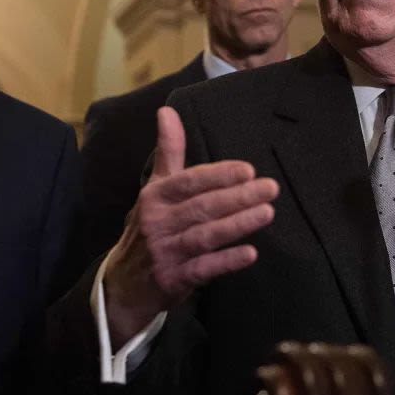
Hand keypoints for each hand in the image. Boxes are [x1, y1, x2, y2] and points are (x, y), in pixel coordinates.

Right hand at [102, 106, 277, 345]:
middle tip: (271, 188)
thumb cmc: (149, 226)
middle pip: (202, 207)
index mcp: (155, 196)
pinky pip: (203, 270)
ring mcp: (165, 252)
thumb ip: (168, 151)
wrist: (123, 283)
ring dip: (238, 224)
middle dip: (238, 197)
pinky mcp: (173, 280)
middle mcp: (158, 222)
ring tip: (267, 212)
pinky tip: (250, 253)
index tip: (248, 169)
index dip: (218, 175)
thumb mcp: (155, 188)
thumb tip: (167, 111)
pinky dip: (226, 262)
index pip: (189, 181)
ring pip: (205, 236)